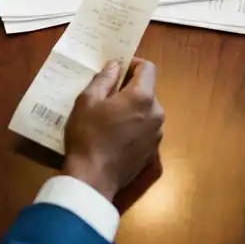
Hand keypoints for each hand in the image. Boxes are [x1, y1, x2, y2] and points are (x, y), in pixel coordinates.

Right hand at [63, 58, 164, 200]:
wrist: (93, 179)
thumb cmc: (88, 135)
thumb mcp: (87, 101)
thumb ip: (104, 78)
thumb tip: (115, 65)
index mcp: (143, 97)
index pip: (148, 68)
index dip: (133, 64)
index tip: (117, 69)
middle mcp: (157, 113)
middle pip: (148, 90)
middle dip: (131, 88)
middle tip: (108, 95)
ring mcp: (157, 134)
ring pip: (148, 111)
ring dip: (133, 108)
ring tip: (111, 117)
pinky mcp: (153, 151)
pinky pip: (146, 129)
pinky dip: (135, 126)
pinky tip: (117, 135)